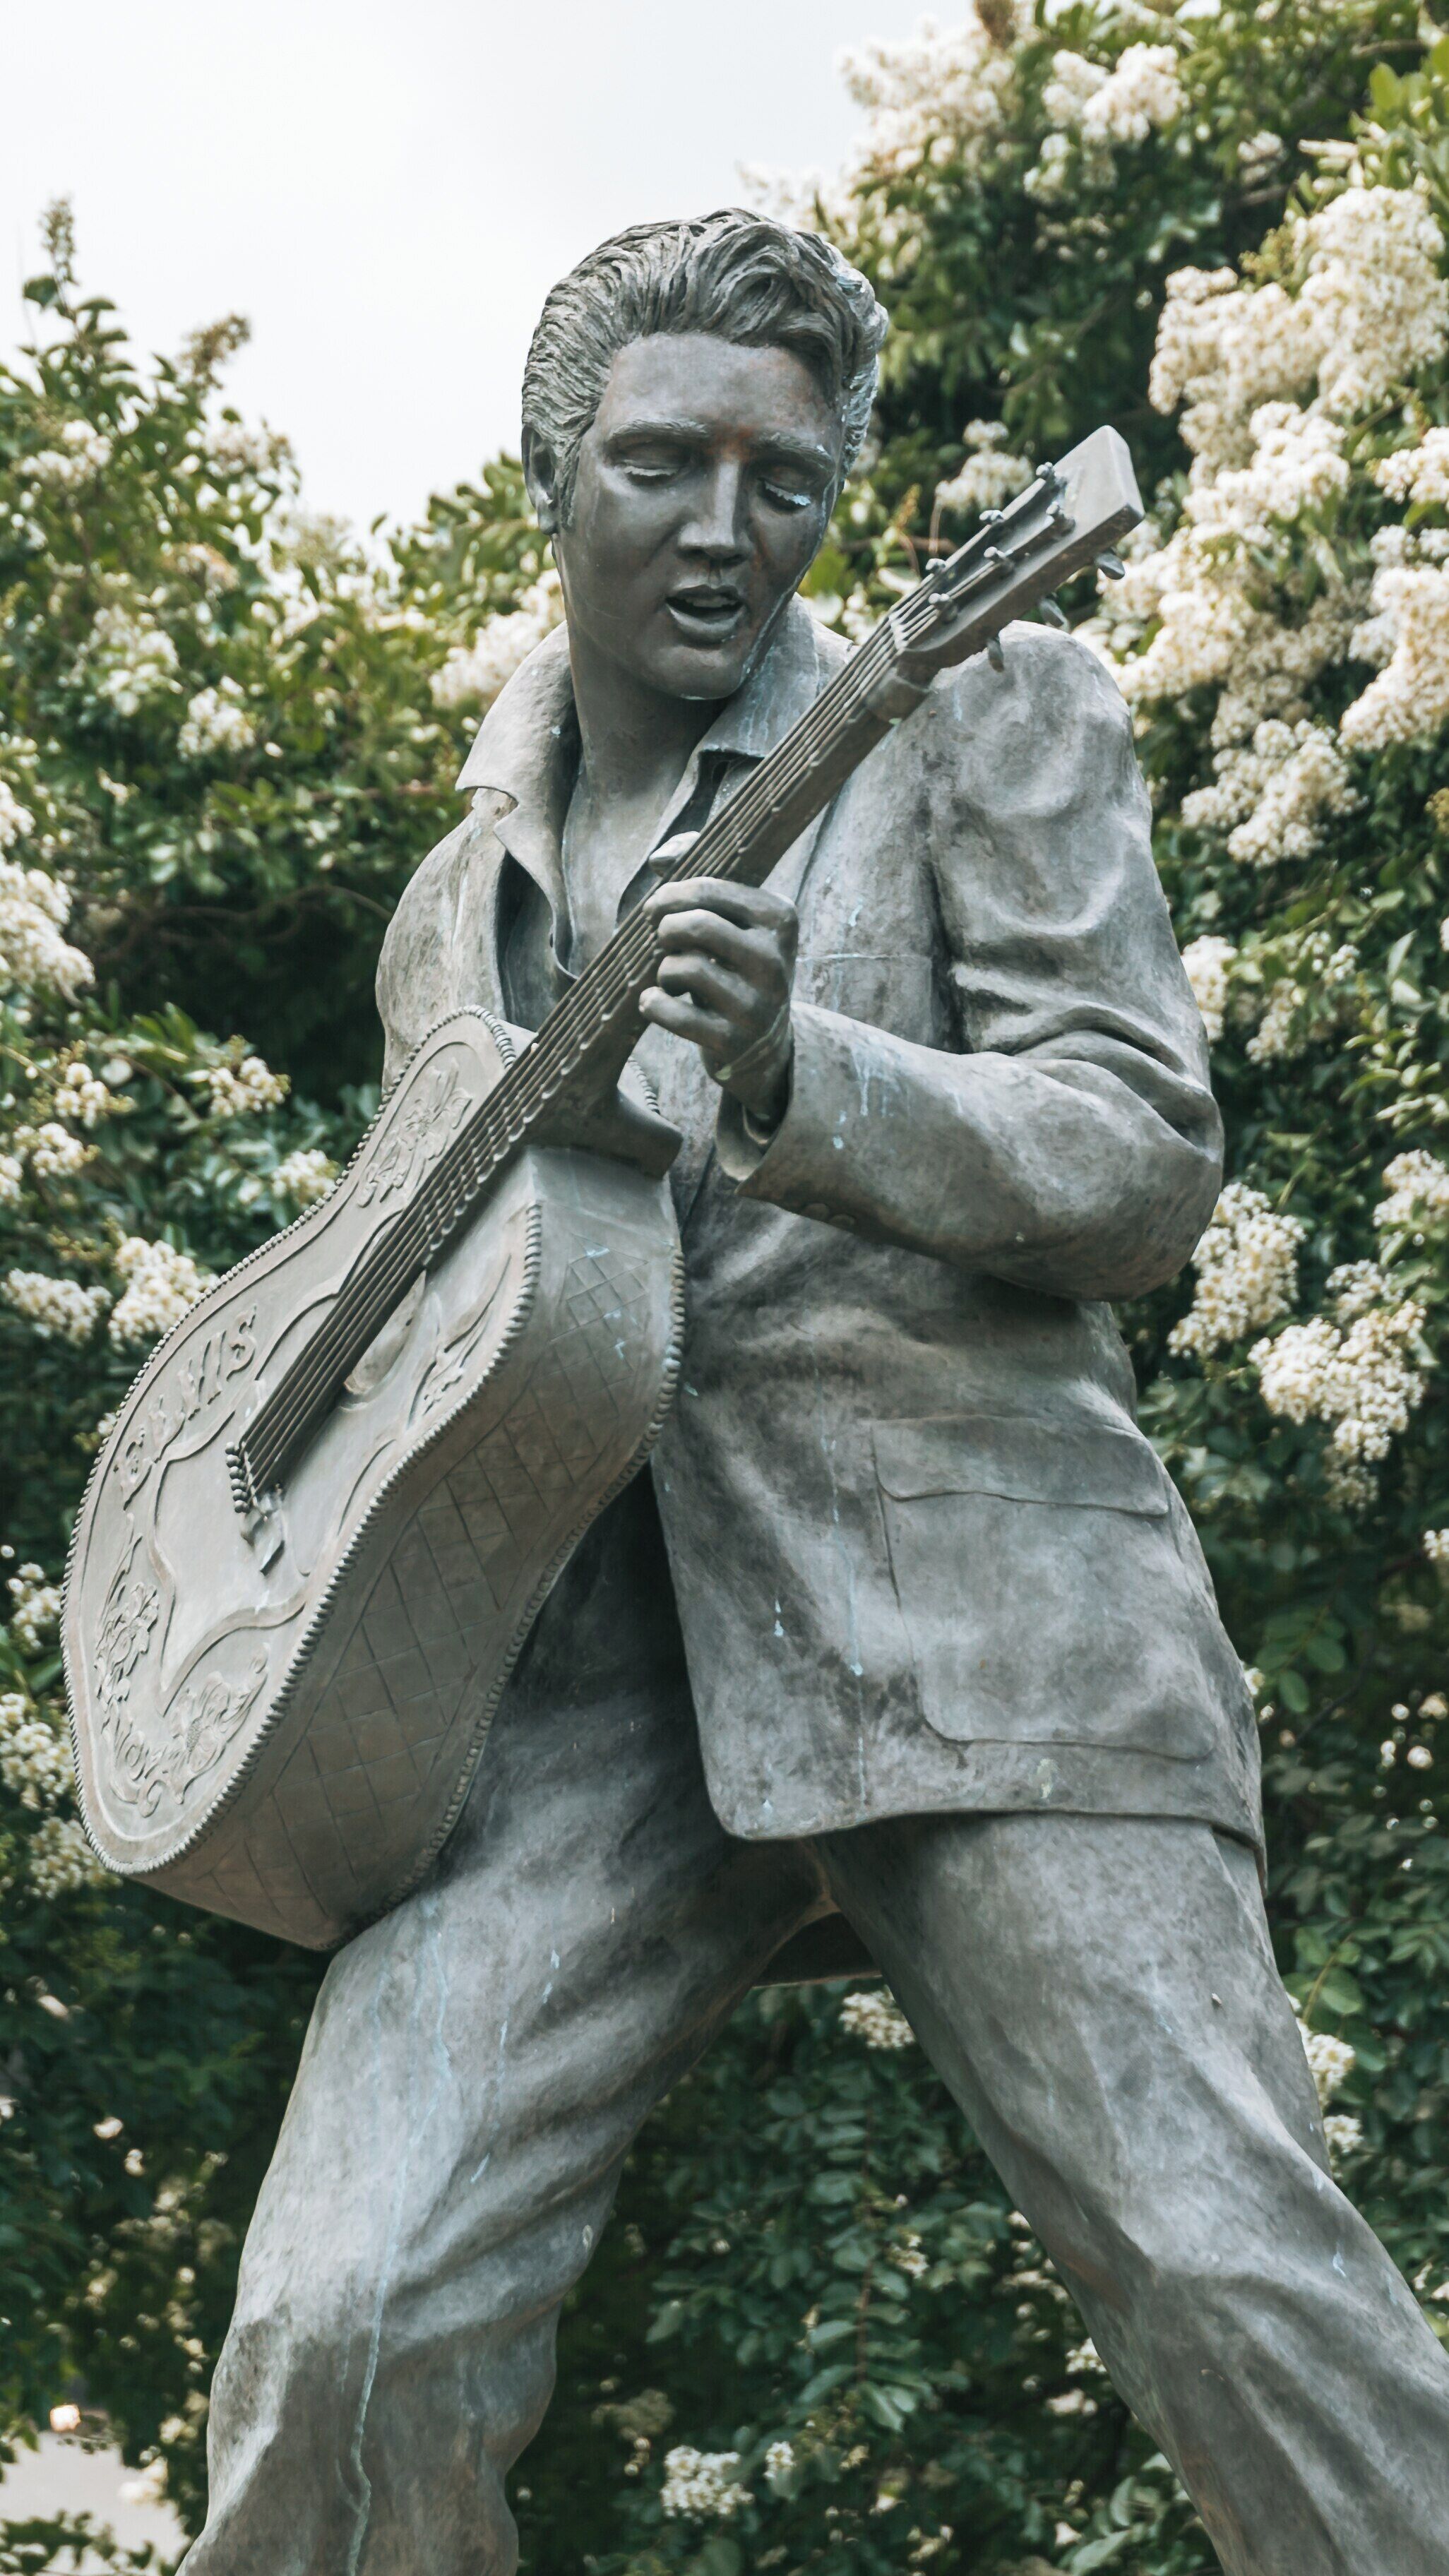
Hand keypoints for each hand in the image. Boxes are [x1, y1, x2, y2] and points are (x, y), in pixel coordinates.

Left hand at [641, 874, 797, 1126]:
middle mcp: (775, 962)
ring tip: (671, 976)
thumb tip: (659, 857)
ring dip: (663, 969)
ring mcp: (757, 1006)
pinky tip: (654, 1000)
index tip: (655, 909)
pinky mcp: (733, 1042)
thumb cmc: (736, 965)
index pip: (709, 890)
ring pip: (683, 968)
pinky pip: (672, 1014)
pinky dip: (652, 1004)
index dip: (669, 895)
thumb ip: (699, 875)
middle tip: (661, 939)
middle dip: (664, 929)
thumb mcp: (734, 919)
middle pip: (696, 925)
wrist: (763, 1043)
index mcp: (780, 919)